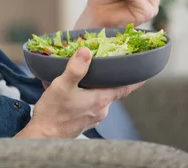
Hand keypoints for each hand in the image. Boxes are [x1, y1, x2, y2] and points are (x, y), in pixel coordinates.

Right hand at [15, 47, 143, 138]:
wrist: (43, 135)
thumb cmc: (54, 112)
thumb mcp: (62, 85)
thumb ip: (76, 68)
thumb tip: (86, 51)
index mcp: (100, 100)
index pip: (125, 88)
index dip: (135, 80)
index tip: (144, 73)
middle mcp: (100, 110)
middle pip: (109, 90)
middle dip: (104, 78)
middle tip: (99, 65)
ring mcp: (92, 117)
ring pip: (96, 96)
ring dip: (89, 86)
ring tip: (74, 76)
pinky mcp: (82, 121)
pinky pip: (86, 104)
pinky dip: (80, 95)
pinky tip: (66, 90)